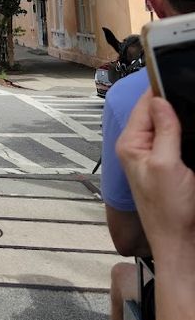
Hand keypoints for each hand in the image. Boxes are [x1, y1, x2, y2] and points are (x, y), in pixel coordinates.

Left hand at [117, 89, 194, 255]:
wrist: (181, 244)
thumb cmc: (170, 212)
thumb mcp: (168, 166)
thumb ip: (164, 131)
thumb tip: (158, 100)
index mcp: (131, 144)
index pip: (143, 104)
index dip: (159, 89)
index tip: (174, 75)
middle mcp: (138, 147)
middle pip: (155, 113)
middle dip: (171, 104)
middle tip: (189, 93)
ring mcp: (153, 157)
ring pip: (166, 126)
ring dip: (178, 119)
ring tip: (192, 112)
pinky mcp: (167, 166)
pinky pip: (173, 141)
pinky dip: (182, 134)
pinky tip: (191, 132)